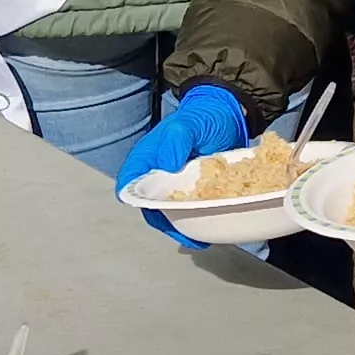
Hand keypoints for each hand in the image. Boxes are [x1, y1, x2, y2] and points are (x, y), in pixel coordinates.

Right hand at [114, 86, 251, 248]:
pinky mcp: (191, 191)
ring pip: (169, 212)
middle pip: (150, 207)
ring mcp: (173, 185)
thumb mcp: (187, 126)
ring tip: (199, 238)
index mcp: (145, 160)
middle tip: (186, 234)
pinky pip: (188, 209)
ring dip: (182, 225)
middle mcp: (155, 176)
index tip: (158, 217)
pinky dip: (197, 220)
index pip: (129, 187)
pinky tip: (209, 228)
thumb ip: (175, 142)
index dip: (139, 204)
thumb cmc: (201, 118)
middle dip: (166, 223)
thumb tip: (167, 166)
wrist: (225, 116)